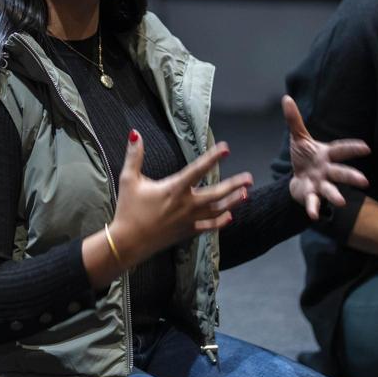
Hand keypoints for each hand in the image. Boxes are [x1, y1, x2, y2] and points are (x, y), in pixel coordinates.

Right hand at [108, 131, 251, 266]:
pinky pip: (208, 226)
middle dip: (234, 185)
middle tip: (249, 178)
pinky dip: (220, 222)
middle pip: (216, 193)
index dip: (213, 158)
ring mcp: (188, 220)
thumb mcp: (128, 180)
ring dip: (232, 202)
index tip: (226, 148)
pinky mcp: (187, 232)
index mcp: (173, 189)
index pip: (197, 170)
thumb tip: (135, 134)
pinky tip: (230, 216)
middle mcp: (186, 204)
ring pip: (216, 210)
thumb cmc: (128, 210)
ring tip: (245, 194)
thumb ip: (134, 156)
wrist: (127, 243)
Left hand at [283, 95, 369, 219]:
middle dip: (351, 176)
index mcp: (326, 154)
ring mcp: (320, 184)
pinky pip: (312, 202)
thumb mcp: (299, 137)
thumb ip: (294, 120)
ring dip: (335, 195)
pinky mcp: (310, 195)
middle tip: (365, 182)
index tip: (366, 148)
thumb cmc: (304, 157)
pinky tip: (313, 215)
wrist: (297, 179)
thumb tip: (286, 98)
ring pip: (330, 190)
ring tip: (342, 202)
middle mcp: (326, 170)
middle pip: (340, 173)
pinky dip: (313, 208)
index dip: (353, 149)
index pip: (341, 150)